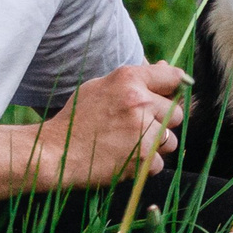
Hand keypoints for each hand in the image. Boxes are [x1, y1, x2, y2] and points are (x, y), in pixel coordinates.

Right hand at [36, 62, 186, 186]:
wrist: (56, 153)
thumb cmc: (77, 119)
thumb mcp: (99, 87)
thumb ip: (133, 79)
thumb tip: (164, 66)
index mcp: (128, 79)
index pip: (173, 77)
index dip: (177, 86)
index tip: (175, 94)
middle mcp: (140, 102)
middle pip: (176, 113)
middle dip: (162, 122)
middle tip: (137, 127)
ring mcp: (143, 131)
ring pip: (170, 141)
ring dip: (155, 146)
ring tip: (128, 145)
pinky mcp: (143, 158)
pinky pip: (159, 163)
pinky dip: (144, 165)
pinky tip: (123, 159)